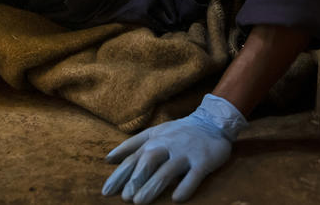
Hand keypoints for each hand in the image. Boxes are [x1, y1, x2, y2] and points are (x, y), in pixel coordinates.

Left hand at [101, 94, 247, 202]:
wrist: (212, 122)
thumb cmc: (178, 131)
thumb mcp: (153, 133)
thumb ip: (131, 145)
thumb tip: (108, 159)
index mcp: (153, 141)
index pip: (133, 158)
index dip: (119, 175)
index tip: (107, 192)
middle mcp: (167, 145)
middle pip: (148, 162)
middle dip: (135, 180)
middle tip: (125, 198)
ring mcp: (185, 153)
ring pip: (167, 170)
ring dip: (153, 186)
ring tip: (140, 202)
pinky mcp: (203, 160)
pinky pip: (194, 175)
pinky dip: (185, 186)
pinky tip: (177, 199)